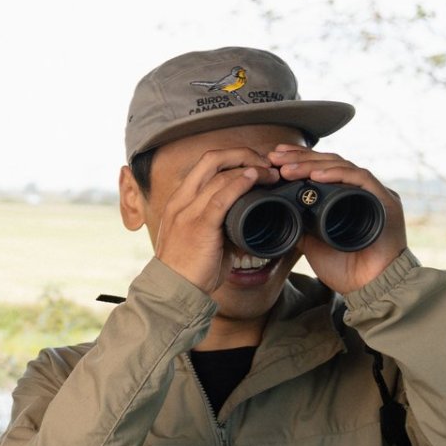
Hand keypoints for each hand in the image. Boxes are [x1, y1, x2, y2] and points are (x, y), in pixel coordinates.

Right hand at [152, 146, 282, 294]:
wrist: (174, 290)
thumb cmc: (190, 269)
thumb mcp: (201, 237)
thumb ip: (220, 222)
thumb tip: (249, 219)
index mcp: (180, 200)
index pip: (206, 163)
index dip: (234, 157)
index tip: (256, 164)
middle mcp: (181, 200)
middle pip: (212, 159)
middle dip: (243, 154)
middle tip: (267, 164)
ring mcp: (187, 211)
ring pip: (220, 174)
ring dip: (251, 169)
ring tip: (271, 174)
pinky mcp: (198, 225)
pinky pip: (220, 197)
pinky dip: (240, 184)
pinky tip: (254, 178)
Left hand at [268, 144, 407, 292]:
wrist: (370, 289)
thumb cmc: (347, 269)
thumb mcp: (313, 243)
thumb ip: (299, 226)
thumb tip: (276, 213)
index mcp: (346, 196)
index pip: (321, 169)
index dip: (298, 160)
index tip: (274, 157)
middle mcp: (361, 190)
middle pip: (329, 163)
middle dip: (299, 157)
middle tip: (274, 156)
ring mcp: (374, 193)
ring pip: (341, 166)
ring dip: (312, 165)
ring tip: (287, 168)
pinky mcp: (385, 200)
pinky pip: (360, 179)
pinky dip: (338, 175)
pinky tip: (316, 176)